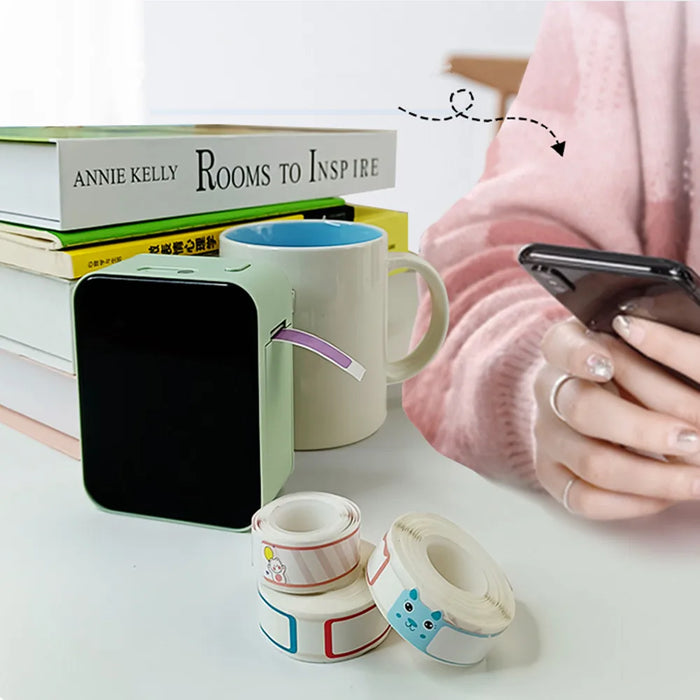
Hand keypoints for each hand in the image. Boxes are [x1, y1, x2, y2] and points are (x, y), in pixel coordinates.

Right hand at [533, 317, 699, 519]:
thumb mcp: (638, 344)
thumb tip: (690, 357)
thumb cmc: (627, 366)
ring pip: (590, 461)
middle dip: (644, 429)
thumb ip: (659, 346)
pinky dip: (631, 502)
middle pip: (582, 409)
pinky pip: (584, 498)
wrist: (596, 395)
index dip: (579, 356)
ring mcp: (547, 433)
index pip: (560, 346)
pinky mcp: (551, 471)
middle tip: (694, 437)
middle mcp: (549, 389)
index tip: (607, 365)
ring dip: (653, 476)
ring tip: (698, 478)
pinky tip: (665, 495)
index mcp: (564, 347)